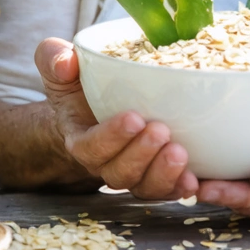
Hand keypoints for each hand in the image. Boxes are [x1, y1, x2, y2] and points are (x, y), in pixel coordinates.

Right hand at [35, 37, 197, 199]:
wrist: (95, 108)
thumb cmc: (80, 86)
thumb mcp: (62, 67)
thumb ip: (53, 59)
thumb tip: (65, 61)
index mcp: (82, 139)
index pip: (91, 147)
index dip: (111, 138)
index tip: (132, 118)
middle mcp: (107, 163)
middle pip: (120, 172)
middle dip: (140, 155)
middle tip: (160, 130)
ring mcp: (134, 172)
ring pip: (144, 187)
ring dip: (163, 175)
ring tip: (181, 153)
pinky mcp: (158, 175)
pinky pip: (169, 190)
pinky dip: (181, 188)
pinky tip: (196, 180)